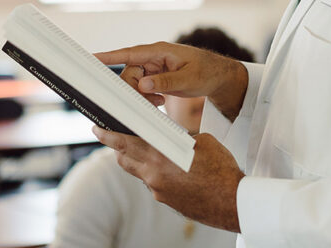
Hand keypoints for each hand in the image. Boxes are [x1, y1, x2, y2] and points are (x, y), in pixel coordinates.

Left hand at [93, 126, 243, 231]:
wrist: (233, 202)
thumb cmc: (221, 169)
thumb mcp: (200, 141)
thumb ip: (178, 136)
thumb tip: (169, 135)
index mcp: (161, 156)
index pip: (125, 142)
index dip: (108, 135)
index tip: (98, 128)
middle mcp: (154, 175)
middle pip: (124, 158)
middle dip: (115, 146)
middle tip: (108, 134)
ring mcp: (159, 190)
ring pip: (138, 171)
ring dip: (135, 158)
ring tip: (140, 147)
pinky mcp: (166, 200)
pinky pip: (152, 182)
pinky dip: (153, 171)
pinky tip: (166, 166)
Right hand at [95, 42, 247, 120]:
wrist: (219, 76)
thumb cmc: (207, 71)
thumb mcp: (189, 79)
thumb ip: (166, 82)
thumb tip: (142, 85)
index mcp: (159, 51)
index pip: (130, 54)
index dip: (110, 56)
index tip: (92, 58)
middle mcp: (153, 57)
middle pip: (130, 74)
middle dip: (134, 90)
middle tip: (150, 101)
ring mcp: (154, 67)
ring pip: (134, 83)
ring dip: (142, 95)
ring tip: (159, 102)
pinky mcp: (156, 76)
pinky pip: (142, 87)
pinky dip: (147, 97)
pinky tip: (160, 102)